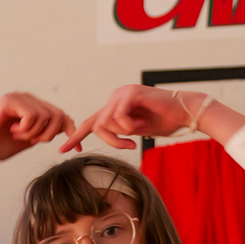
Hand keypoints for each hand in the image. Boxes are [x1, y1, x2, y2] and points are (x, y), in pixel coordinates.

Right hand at [0, 91, 74, 163]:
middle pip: (57, 115)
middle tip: (31, 142)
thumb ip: (42, 134)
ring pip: (46, 115)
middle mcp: (27, 99)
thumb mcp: (26, 142)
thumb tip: (63, 128)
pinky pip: (32, 115)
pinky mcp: (10, 100)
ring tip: (17, 136)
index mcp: (32, 108)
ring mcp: (19, 97)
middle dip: (48, 135)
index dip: (70, 130)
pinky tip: (13, 131)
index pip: (60, 115)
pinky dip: (26, 129)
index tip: (76, 149)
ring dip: (33, 133)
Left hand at [60, 84, 190, 153]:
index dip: (76, 136)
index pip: (90, 122)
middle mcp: (116, 97)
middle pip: (96, 125)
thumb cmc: (161, 122)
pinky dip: (126, 127)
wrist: (182, 113)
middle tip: (128, 147)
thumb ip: (118, 132)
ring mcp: (123, 93)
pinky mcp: (132, 93)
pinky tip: (138, 128)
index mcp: (114, 106)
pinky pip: (117, 116)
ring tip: (136, 137)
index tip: (62, 150)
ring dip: (119, 136)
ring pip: (105, 122)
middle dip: (110, 141)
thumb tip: (105, 137)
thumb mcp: (134, 131)